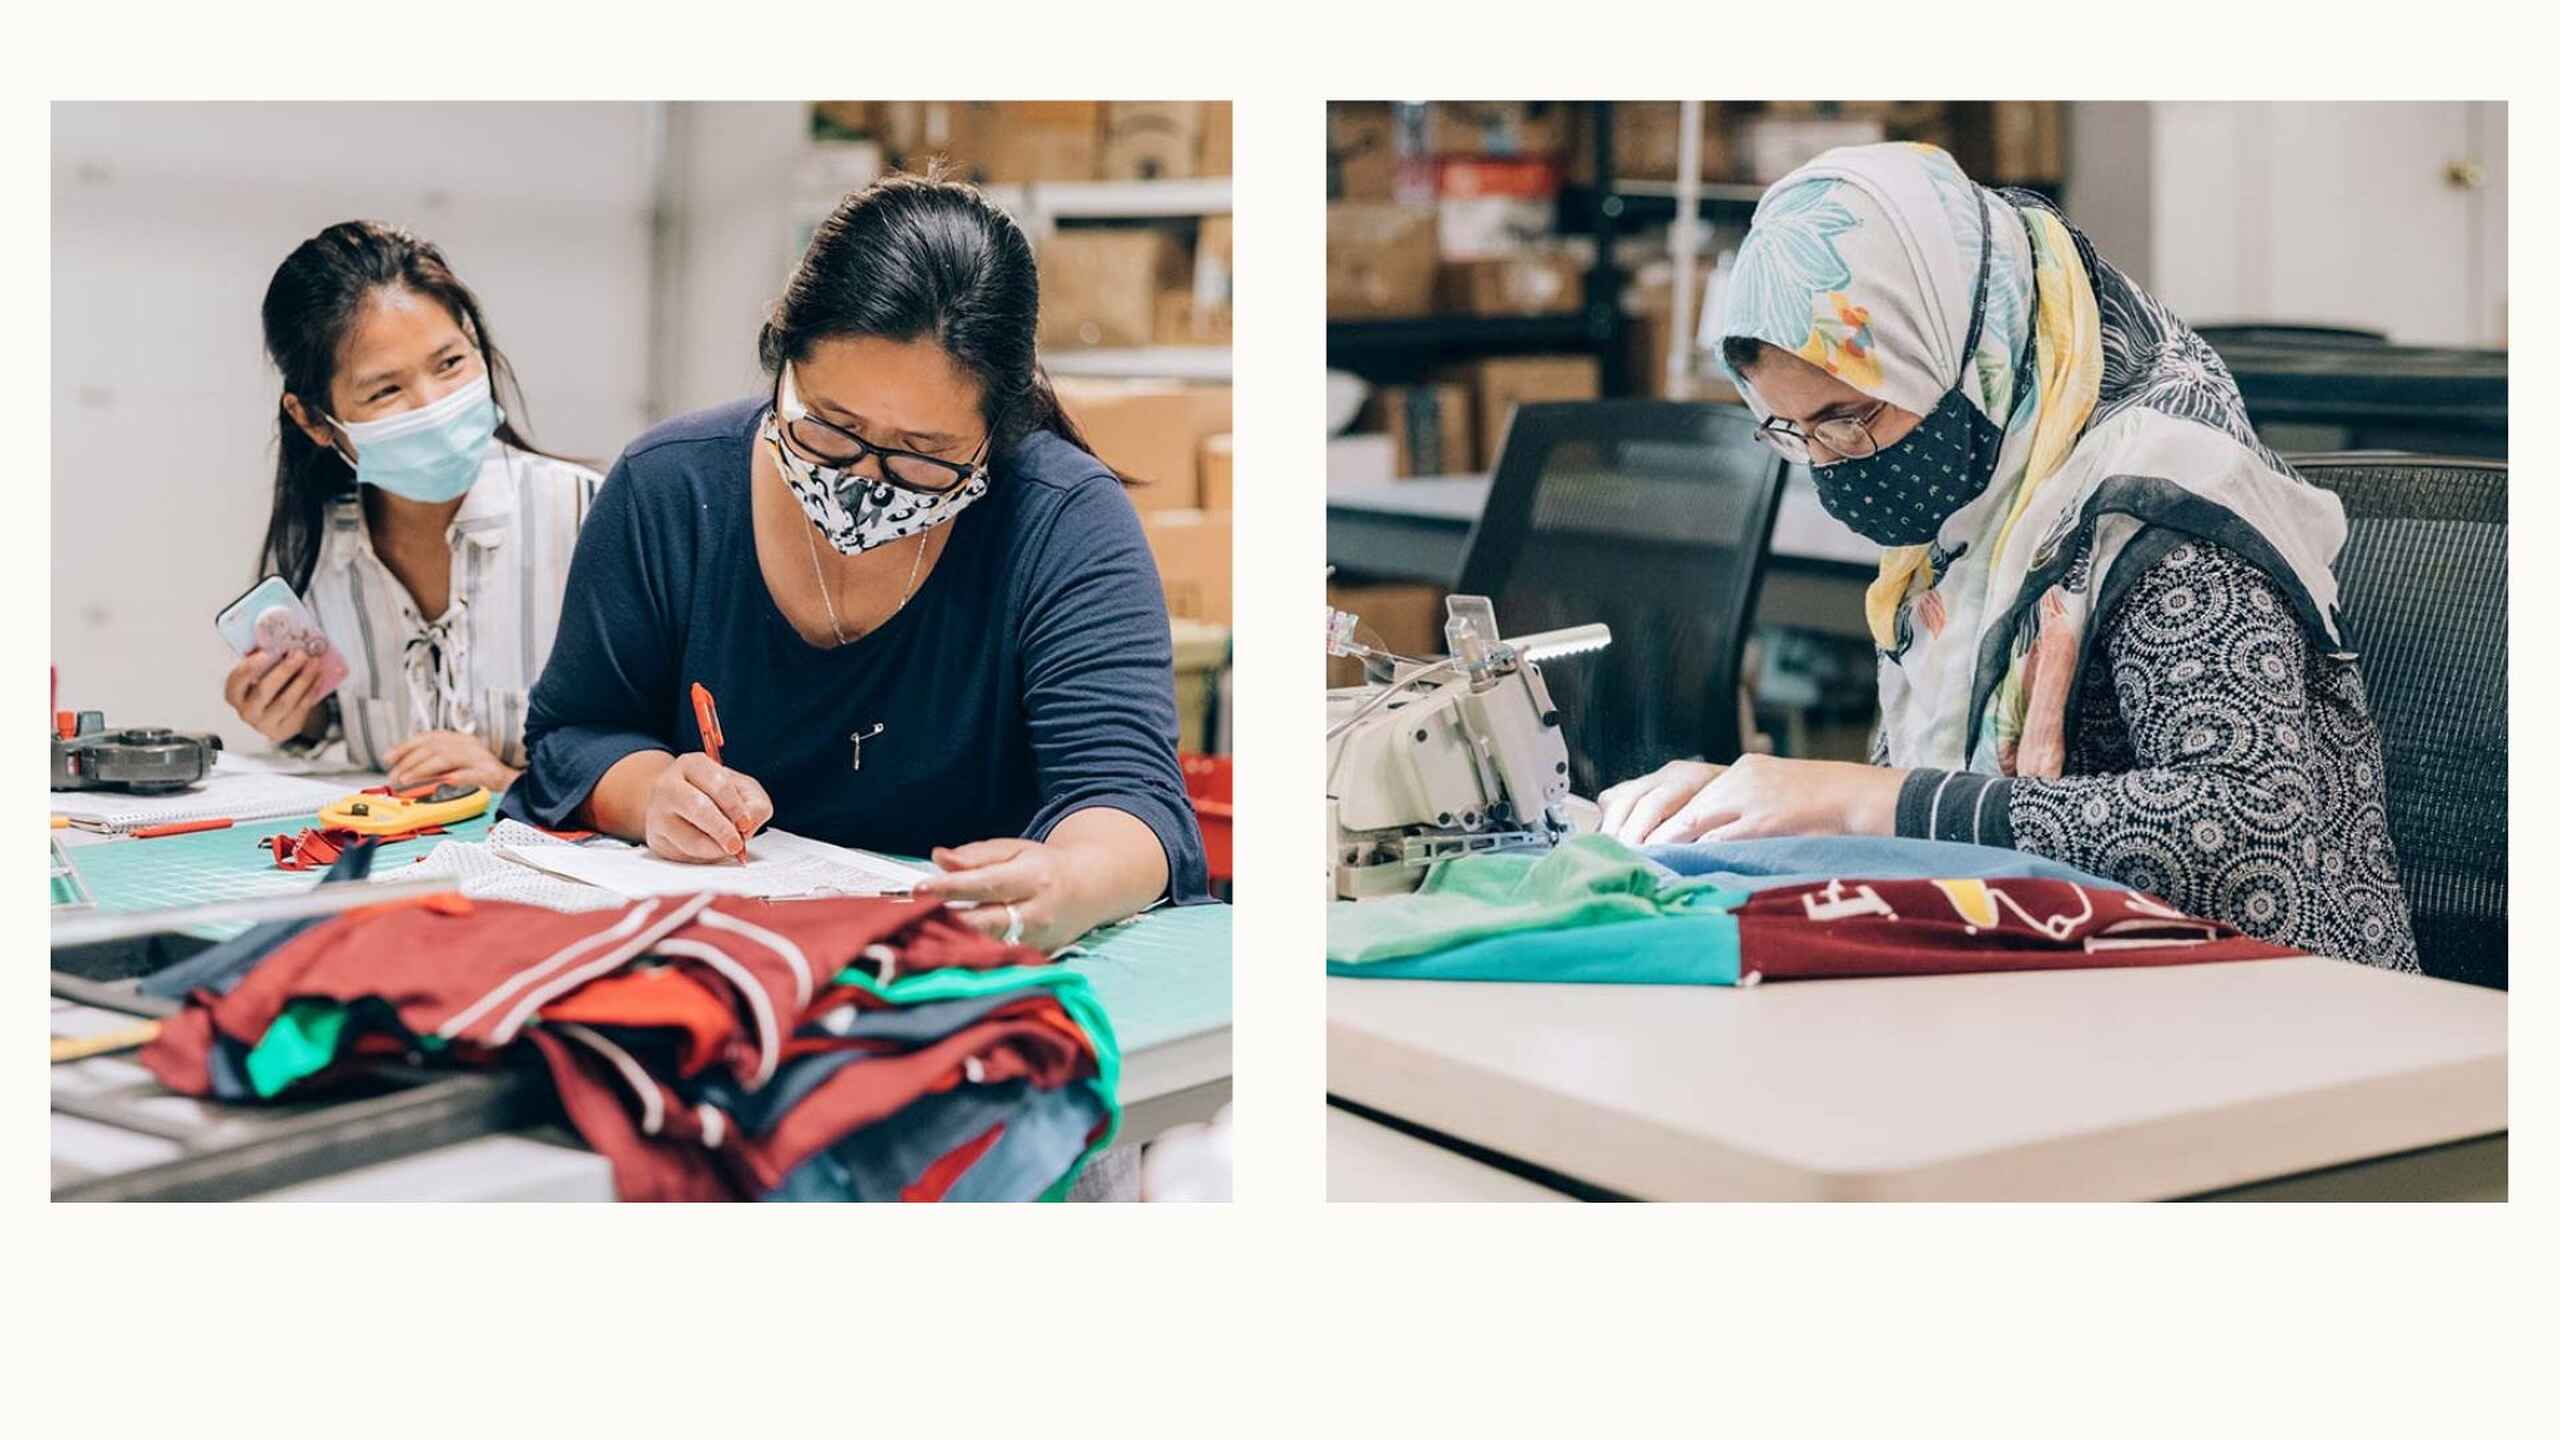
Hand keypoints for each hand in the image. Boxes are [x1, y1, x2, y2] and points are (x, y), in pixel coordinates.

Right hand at [223, 649, 324, 744]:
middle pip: (263, 691)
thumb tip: (278, 638)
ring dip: (302, 680)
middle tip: (300, 654)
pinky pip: (299, 709)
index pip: (236, 680)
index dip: (250, 667)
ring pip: (285, 701)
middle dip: (284, 670)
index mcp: (235, 694)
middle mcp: (246, 711)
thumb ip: (265, 659)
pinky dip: (311, 691)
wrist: (278, 715)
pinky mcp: (283, 729)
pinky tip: (318, 678)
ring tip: (314, 663)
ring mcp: (264, 723)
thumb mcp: (261, 673)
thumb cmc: (268, 687)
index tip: (268, 652)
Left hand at [384, 730, 518, 792]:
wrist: (513, 785)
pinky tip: (436, 784)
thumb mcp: (457, 764)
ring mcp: (479, 758)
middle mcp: (469, 745)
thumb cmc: (481, 776)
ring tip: (406, 780)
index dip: (405, 746)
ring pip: (445, 758)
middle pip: (433, 747)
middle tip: (395, 776)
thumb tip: (404, 768)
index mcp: (460, 739)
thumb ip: (435, 762)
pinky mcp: (488, 773)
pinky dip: (450, 779)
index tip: (388, 758)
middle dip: (409, 762)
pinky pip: (466, 774)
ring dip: (422, 769)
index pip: (428, 737)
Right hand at [642, 752, 773, 862]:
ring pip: (687, 837)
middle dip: (722, 830)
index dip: (735, 806)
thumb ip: (755, 804)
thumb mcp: (742, 789)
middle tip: (736, 844)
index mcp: (692, 765)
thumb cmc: (714, 794)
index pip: (717, 783)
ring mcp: (657, 813)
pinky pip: (682, 855)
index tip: (746, 823)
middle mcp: (669, 785)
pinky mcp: (656, 839)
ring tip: (725, 848)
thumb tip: (747, 828)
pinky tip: (709, 849)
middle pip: (697, 807)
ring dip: (713, 848)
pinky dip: (701, 858)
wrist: (678, 804)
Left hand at [917, 837, 1086, 952]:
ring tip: (920, 937)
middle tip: (910, 918)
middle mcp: (1037, 912)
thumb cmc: (1044, 867)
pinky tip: (945, 953)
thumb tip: (939, 857)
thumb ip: (976, 856)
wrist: (1091, 891)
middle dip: (947, 921)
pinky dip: (972, 956)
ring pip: (990, 946)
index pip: (986, 884)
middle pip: (985, 922)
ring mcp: (1038, 941)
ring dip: (955, 942)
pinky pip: (999, 959)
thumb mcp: (1015, 850)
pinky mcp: (1036, 958)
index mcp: (1033, 878)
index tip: (918, 889)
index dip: (951, 887)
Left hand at [1597, 754, 1904, 845]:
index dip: (1642, 809)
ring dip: (1663, 843)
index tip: (1617, 831)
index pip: (1674, 785)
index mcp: (1738, 772)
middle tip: (1619, 849)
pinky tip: (1680, 865)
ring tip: (1638, 860)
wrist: (1860, 799)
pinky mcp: (1767, 818)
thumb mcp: (1769, 797)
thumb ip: (1732, 811)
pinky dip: (1699, 851)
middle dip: (1643, 827)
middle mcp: (1739, 778)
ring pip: (1693, 819)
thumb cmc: (1816, 809)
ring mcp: (1753, 797)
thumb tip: (1689, 836)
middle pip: (1674, 800)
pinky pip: (1724, 837)